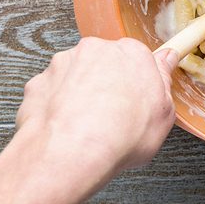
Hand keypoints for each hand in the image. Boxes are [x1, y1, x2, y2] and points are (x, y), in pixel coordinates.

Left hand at [0, 38, 178, 203]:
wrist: (72, 152)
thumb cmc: (121, 135)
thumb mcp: (163, 113)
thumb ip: (163, 80)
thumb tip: (166, 60)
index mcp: (131, 53)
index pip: (138, 58)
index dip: (137, 80)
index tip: (136, 95)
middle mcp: (96, 50)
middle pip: (104, 63)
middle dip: (106, 85)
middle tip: (113, 116)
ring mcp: (63, 65)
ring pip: (74, 76)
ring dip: (79, 94)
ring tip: (86, 126)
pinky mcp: (38, 83)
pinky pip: (50, 93)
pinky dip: (55, 107)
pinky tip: (65, 128)